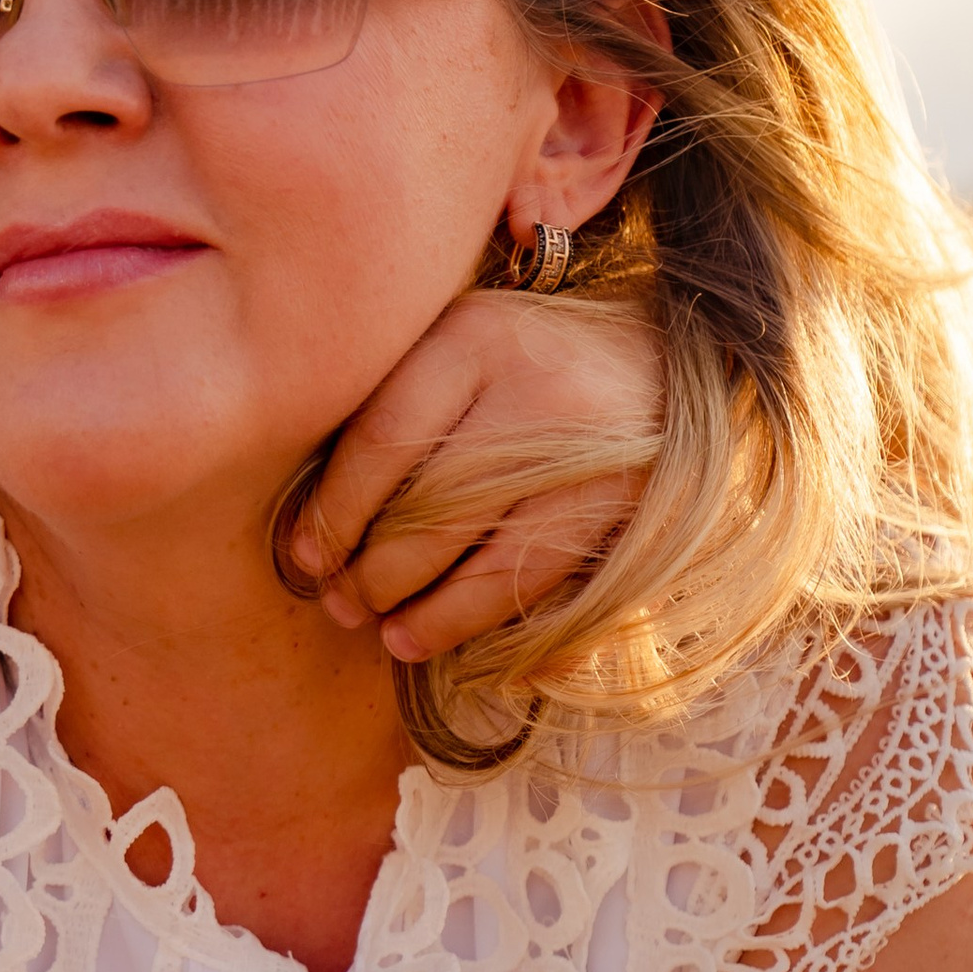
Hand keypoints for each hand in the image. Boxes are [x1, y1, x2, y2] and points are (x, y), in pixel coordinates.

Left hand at [300, 292, 661, 658]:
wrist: (669, 350)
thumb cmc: (526, 356)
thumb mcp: (457, 345)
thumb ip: (396, 401)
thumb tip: (313, 517)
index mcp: (473, 337)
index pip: (383, 438)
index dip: (334, 512)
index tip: (303, 556)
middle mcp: (534, 388)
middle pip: (430, 504)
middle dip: (372, 570)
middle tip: (338, 603)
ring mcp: (587, 449)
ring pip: (482, 555)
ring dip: (420, 607)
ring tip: (382, 632)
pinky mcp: (621, 501)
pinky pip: (530, 576)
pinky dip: (470, 615)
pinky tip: (427, 634)